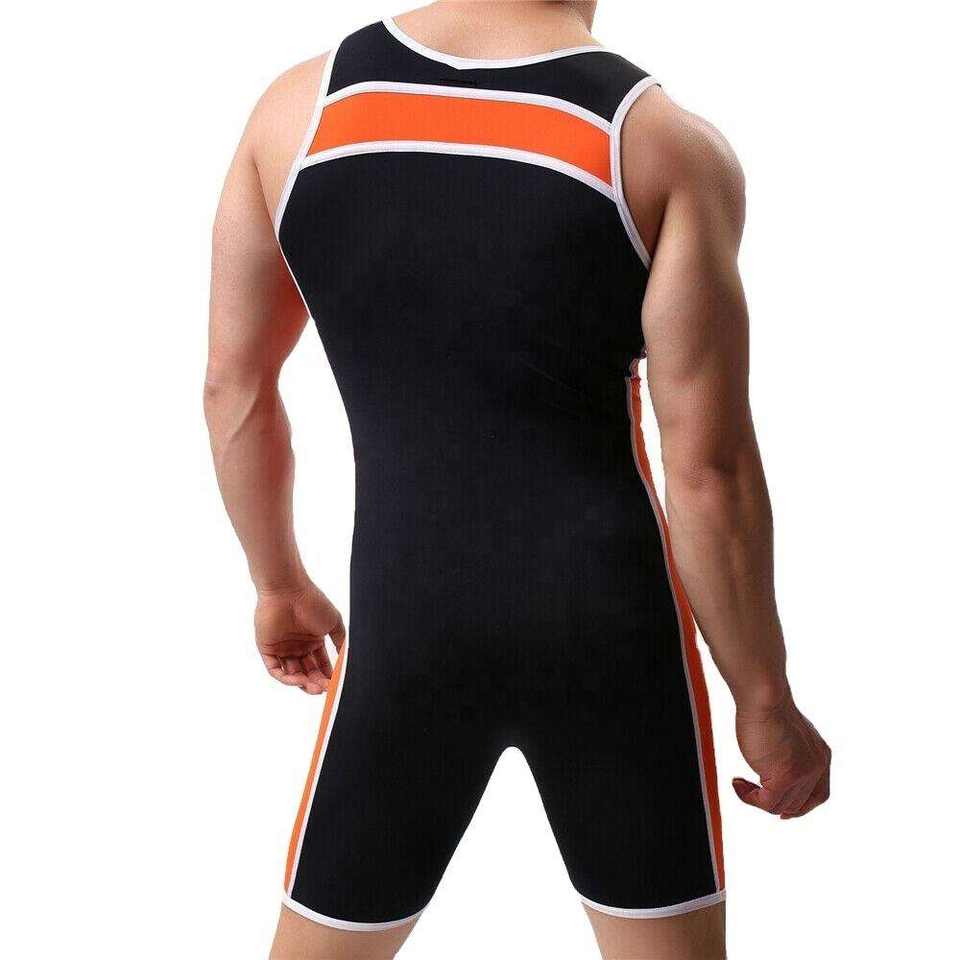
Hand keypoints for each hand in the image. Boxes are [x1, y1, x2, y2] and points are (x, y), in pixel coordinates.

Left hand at [254, 581, 345, 693]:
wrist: (289, 590)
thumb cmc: (312, 601)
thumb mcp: (334, 622)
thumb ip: (340, 641)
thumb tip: (346, 661)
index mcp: (312, 640)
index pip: (320, 664)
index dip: (327, 675)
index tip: (335, 685)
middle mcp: (296, 646)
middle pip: (307, 672)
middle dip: (316, 682)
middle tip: (325, 689)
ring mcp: (282, 648)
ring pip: (292, 674)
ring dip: (303, 683)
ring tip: (315, 688)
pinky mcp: (267, 649)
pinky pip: (276, 670)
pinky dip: (287, 679)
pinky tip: (299, 680)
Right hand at [733, 694, 830, 817]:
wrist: (765, 697)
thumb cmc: (767, 706)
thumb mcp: (786, 734)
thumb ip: (789, 753)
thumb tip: (773, 766)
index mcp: (820, 755)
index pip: (819, 794)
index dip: (800, 807)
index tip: (779, 808)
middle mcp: (817, 767)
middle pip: (798, 804)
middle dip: (772, 803)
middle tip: (749, 791)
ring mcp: (804, 774)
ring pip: (781, 806)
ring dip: (757, 799)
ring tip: (740, 783)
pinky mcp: (786, 778)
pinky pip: (766, 804)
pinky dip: (749, 798)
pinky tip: (738, 783)